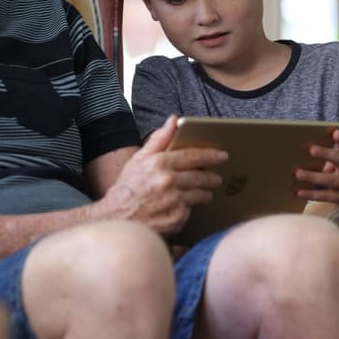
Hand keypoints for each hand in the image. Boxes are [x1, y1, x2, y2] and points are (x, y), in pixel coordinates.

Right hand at [100, 115, 228, 235]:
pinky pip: (190, 210)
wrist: (116, 218)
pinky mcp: (176, 218)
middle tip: (217, 178)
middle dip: (212, 177)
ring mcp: (174, 200)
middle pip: (201, 177)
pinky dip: (189, 208)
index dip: (211, 155)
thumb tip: (173, 120)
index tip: (222, 156)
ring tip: (206, 193)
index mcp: (160, 163)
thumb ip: (159, 139)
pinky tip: (184, 207)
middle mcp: (168, 181)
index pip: (193, 156)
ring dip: (205, 193)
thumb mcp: (139, 159)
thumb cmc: (127, 188)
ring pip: (200, 194)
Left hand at [294, 128, 338, 205]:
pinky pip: (326, 196)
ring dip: (314, 177)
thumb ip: (333, 156)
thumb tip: (307, 157)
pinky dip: (312, 194)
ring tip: (298, 173)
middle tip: (311, 149)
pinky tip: (299, 192)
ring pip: (332, 181)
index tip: (335, 132)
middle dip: (326, 154)